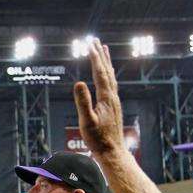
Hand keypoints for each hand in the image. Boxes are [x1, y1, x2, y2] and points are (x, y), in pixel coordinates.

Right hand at [73, 39, 125, 157]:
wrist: (112, 151)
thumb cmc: (98, 139)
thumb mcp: (87, 121)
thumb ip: (83, 102)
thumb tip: (78, 83)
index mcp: (106, 98)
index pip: (99, 73)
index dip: (94, 58)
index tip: (89, 45)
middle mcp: (112, 96)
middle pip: (107, 71)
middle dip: (101, 55)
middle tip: (95, 41)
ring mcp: (114, 101)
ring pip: (111, 76)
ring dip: (106, 62)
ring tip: (104, 50)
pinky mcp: (114, 106)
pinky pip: (111, 84)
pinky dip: (108, 74)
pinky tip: (106, 75)